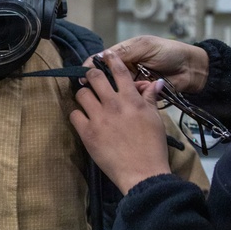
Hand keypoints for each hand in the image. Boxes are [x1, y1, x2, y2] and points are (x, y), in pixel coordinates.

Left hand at [71, 51, 169, 193]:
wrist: (142, 173)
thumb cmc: (153, 147)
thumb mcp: (156, 119)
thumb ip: (150, 99)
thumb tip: (155, 82)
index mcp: (131, 99)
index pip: (119, 71)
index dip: (111, 60)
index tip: (106, 56)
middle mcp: (113, 104)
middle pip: (94, 77)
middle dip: (92, 75)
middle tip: (92, 79)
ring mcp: (98, 118)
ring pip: (82, 94)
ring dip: (84, 95)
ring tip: (88, 101)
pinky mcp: (87, 133)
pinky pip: (74, 115)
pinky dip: (77, 115)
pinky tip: (84, 119)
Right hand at [101, 36, 208, 93]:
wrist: (191, 69)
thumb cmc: (168, 52)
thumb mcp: (145, 46)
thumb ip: (123, 52)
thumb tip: (99, 57)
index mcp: (123, 54)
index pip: (101, 61)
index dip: (91, 68)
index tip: (82, 77)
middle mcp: (125, 69)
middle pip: (105, 78)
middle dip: (106, 82)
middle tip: (106, 86)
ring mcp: (133, 83)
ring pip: (117, 90)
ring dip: (124, 89)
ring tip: (139, 83)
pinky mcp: (141, 96)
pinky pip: (131, 98)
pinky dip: (136, 95)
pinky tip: (146, 88)